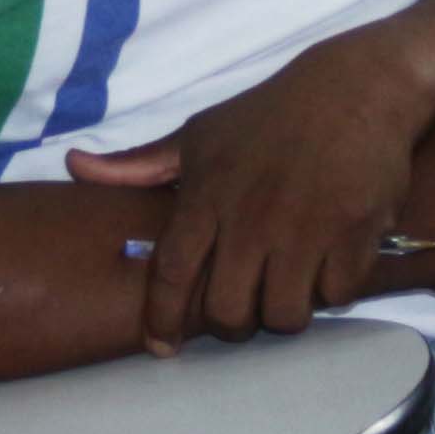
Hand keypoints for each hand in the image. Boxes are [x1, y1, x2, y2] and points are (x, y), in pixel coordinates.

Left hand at [67, 38, 434, 353]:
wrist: (359, 87)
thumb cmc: (270, 115)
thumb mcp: (201, 133)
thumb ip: (140, 164)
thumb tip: (75, 166)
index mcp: (208, 196)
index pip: (172, 273)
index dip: (162, 318)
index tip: (160, 346)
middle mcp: (253, 219)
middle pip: (230, 312)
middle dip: (232, 326)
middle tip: (242, 311)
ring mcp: (307, 229)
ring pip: (286, 315)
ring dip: (284, 312)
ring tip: (287, 289)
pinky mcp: (356, 234)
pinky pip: (339, 294)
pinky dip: (334, 289)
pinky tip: (329, 265)